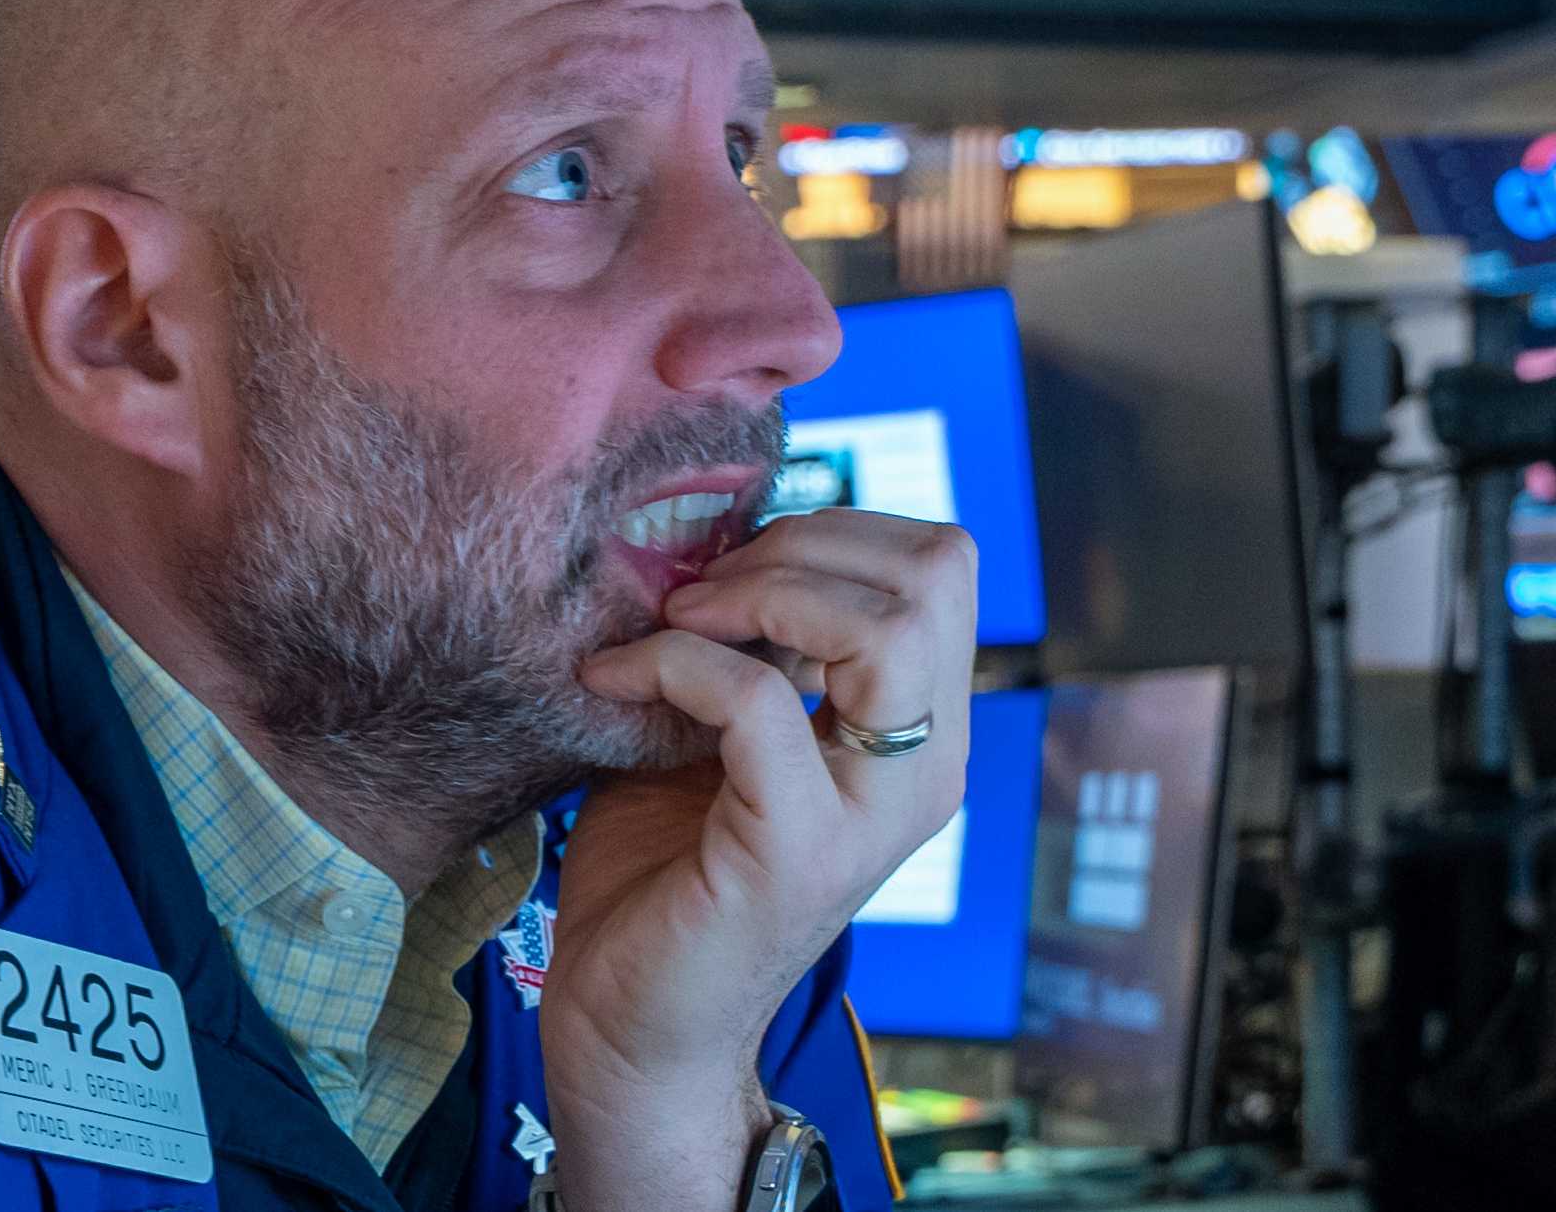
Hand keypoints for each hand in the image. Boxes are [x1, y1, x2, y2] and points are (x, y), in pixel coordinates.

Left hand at [546, 508, 976, 1211]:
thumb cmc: (666, 872)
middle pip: (935, 574)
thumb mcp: (721, 725)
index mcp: (921, 732)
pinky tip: (612, 679)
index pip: (943, 564)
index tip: (731, 569)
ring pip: (883, 625)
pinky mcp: (797, 852)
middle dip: (799, 546)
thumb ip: (748, 640)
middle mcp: (926, 771)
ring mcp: (873, 814)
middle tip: (698, 594)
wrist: (627, 1025)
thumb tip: (717, 534)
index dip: (835, 529)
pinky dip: (674, 661)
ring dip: (759, 592)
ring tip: (671, 623)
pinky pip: (757, 699)